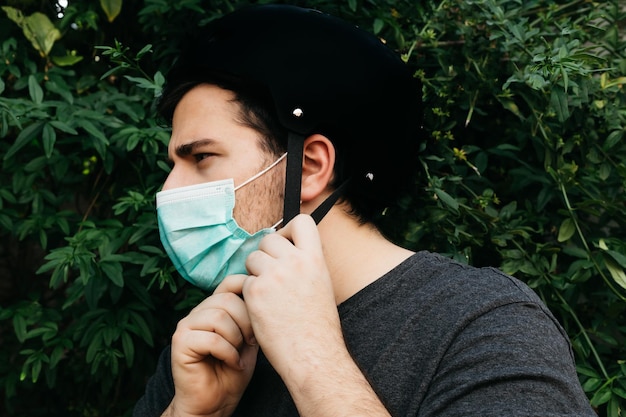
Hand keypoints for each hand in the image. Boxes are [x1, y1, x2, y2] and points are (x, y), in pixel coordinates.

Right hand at [167, 275, 258, 416]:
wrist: (215, 403)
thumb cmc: (233, 371)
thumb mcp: (250, 338)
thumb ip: (252, 315)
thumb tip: (266, 291)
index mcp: (213, 307)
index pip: (230, 282)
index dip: (248, 291)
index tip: (261, 315)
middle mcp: (197, 312)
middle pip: (227, 300)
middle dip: (246, 323)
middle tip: (250, 343)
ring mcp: (186, 326)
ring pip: (219, 317)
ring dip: (236, 339)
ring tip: (238, 354)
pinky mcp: (180, 343)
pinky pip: (211, 339)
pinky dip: (228, 353)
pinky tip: (232, 363)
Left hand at [242, 214, 343, 379]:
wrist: (312, 354)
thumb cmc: (318, 326)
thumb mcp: (321, 284)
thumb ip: (305, 263)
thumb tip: (289, 249)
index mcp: (315, 259)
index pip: (302, 222)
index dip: (289, 230)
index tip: (286, 244)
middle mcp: (294, 262)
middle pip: (269, 239)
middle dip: (266, 254)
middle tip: (271, 275)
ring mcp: (273, 275)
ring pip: (252, 258)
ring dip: (255, 272)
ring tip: (268, 294)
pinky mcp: (255, 291)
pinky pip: (245, 281)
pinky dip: (250, 294)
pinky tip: (262, 310)